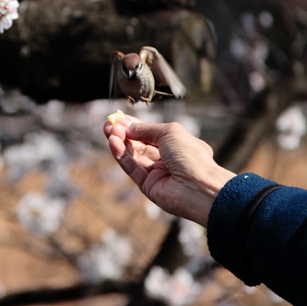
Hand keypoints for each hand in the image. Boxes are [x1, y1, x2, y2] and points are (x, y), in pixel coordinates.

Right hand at [104, 114, 235, 226]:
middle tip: (108, 124)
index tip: (118, 118)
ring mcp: (157, 173)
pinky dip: (122, 156)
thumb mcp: (169, 132)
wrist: (198, 187)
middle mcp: (167, 159)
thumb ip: (146, 129)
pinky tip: (113, 143)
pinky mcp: (148, 186)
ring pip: (134, 156)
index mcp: (177, 144)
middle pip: (139, 144)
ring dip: (120, 143)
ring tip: (109, 131)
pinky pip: (132, 168)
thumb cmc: (191, 156)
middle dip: (123, 133)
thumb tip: (128, 126)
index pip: (150, 133)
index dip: (134, 125)